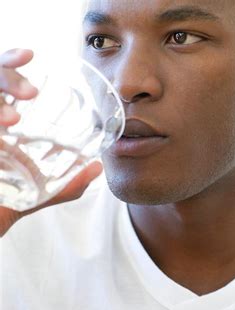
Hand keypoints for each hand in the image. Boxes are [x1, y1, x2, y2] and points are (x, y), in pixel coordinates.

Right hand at [0, 49, 103, 236]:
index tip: (30, 54)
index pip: (2, 80)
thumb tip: (97, 169)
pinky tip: (2, 128)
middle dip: (5, 75)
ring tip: (12, 119)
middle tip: (30, 93)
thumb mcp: (41, 192)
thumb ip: (68, 183)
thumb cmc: (8, 203)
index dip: (10, 61)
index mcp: (1, 121)